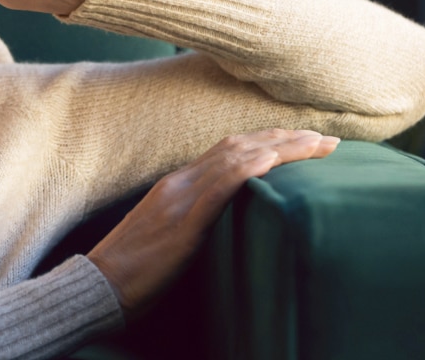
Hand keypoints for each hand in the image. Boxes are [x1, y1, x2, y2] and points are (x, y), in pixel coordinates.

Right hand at [85, 129, 340, 318]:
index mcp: (178, 185)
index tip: (305, 141)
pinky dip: (246, 169)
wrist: (97, 286)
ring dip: (280, 147)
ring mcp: (178, 199)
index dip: (270, 141)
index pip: (230, 150)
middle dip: (286, 138)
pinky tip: (272, 160)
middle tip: (327, 138)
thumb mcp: (170, 236)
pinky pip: (217, 188)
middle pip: (239, 145)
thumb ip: (197, 219)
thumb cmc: (132, 270)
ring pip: (235, 158)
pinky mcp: (180, 223)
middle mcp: (180, 183)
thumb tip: (228, 219)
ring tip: (316, 144)